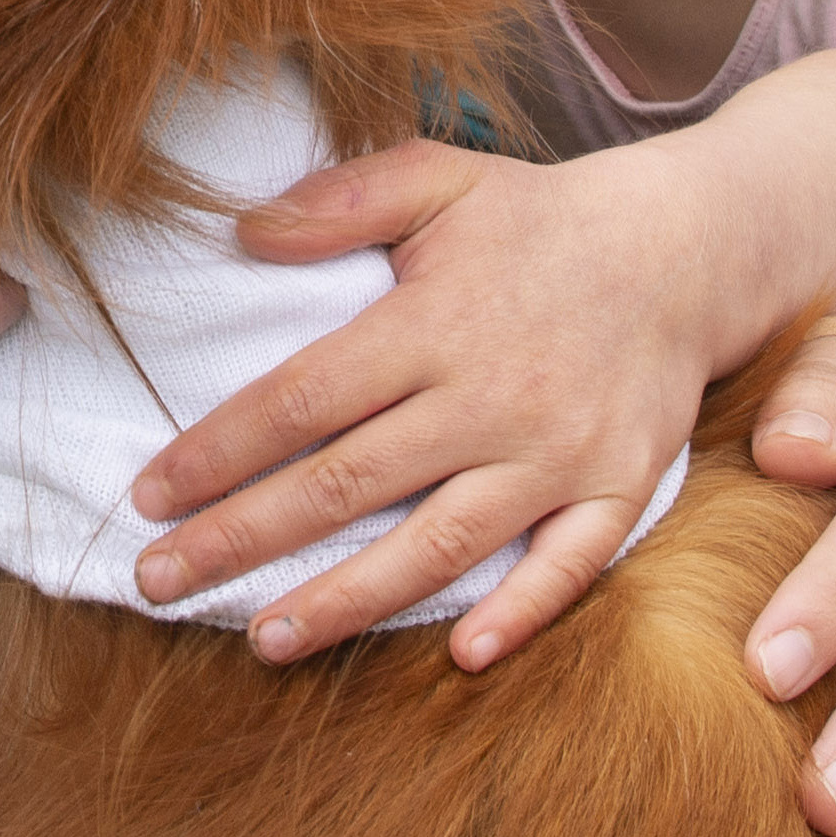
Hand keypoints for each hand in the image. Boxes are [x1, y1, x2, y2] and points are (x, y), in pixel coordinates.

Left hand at [123, 135, 759, 662]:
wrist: (687, 246)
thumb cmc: (538, 218)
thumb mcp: (439, 179)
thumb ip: (340, 201)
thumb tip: (242, 231)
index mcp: (433, 322)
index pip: (300, 399)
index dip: (218, 452)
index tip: (148, 494)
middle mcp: (490, 396)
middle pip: (346, 483)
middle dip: (242, 539)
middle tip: (157, 581)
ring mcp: (557, 451)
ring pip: (437, 545)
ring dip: (346, 600)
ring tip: (262, 640)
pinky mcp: (618, 488)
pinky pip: (569, 568)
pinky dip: (521, 613)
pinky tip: (462, 657)